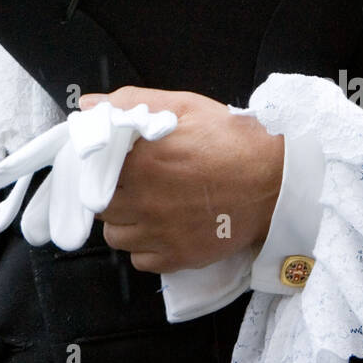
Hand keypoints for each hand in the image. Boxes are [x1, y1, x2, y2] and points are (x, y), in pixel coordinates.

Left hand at [80, 86, 284, 273]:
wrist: (275, 179)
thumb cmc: (231, 139)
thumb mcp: (182, 105)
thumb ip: (131, 102)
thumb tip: (88, 105)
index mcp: (141, 162)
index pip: (91, 172)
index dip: (98, 168)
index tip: (109, 164)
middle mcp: (145, 201)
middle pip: (100, 206)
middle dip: (110, 193)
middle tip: (130, 183)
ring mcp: (161, 233)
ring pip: (116, 237)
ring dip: (124, 222)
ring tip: (144, 207)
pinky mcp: (179, 257)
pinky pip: (141, 260)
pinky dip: (145, 248)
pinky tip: (161, 229)